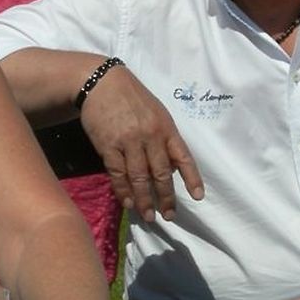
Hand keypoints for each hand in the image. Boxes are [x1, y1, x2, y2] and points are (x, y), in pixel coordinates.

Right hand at [79, 67, 203, 221]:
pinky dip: (123, 190)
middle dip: (166, 197)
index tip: (198, 197)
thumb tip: (171, 168)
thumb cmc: (133, 98)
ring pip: (139, 178)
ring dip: (144, 200)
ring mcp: (129, 142)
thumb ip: (165, 138)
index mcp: (166, 127)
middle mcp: (150, 136)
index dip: (191, 178)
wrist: (102, 83)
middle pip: (161, 173)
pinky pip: (118, 173)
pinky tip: (127, 202)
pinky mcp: (108, 146)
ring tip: (148, 216)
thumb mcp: (157, 113)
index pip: (183, 156)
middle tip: (168, 216)